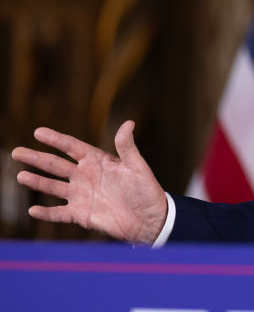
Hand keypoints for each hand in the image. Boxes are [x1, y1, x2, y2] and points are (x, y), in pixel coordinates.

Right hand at [11, 120, 167, 244]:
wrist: (149, 219)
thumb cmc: (146, 189)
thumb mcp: (136, 166)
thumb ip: (127, 146)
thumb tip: (128, 122)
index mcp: (97, 161)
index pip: (72, 147)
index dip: (56, 140)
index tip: (38, 132)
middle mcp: (85, 177)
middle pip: (56, 165)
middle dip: (37, 158)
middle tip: (16, 152)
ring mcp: (81, 195)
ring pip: (53, 187)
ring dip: (37, 182)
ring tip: (20, 176)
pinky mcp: (81, 215)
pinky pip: (59, 213)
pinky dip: (46, 213)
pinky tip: (33, 210)